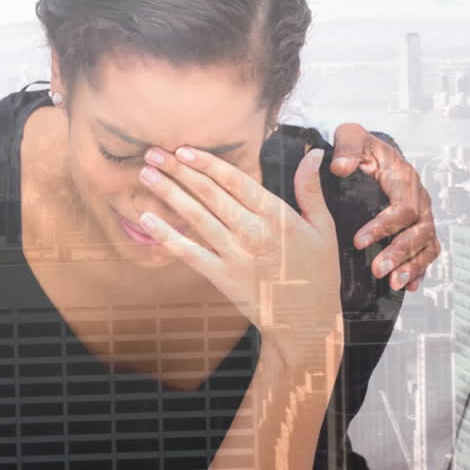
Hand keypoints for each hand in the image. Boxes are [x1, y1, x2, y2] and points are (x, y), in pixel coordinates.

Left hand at [137, 145, 341, 355]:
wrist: (307, 321)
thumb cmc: (317, 271)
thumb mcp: (324, 228)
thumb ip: (311, 189)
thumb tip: (313, 153)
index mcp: (277, 216)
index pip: (235, 181)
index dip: (207, 163)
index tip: (184, 148)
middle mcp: (253, 232)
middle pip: (209, 194)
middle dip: (179, 170)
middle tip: (153, 153)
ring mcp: (235, 255)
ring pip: (196, 217)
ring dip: (168, 193)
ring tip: (145, 174)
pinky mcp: (221, 276)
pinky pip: (189, 252)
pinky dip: (166, 235)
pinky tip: (145, 219)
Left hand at [331, 123, 438, 290]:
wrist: (371, 152)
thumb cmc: (359, 146)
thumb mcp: (350, 136)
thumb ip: (346, 147)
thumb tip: (340, 168)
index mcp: (404, 178)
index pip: (402, 207)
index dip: (383, 226)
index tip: (358, 240)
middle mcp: (419, 199)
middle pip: (419, 231)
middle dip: (400, 253)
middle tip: (378, 269)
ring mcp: (422, 216)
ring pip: (427, 245)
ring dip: (412, 266)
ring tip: (394, 284)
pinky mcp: (418, 228)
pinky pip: (428, 252)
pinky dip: (421, 270)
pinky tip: (410, 287)